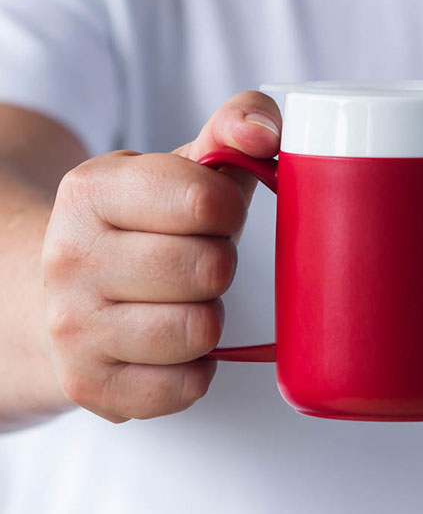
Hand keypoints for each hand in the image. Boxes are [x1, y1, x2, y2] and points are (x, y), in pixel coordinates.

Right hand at [41, 91, 280, 422]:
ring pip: (200, 331)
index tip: (211, 215)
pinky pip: (187, 387)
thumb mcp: (180, 166)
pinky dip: (196, 368)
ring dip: (209, 317)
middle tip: (196, 262)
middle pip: (209, 269)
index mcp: (91, 190)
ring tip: (182, 301)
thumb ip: (233, 127)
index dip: (228, 210)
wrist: (61, 294)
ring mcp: (72, 329)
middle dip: (219, 264)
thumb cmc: (145, 226)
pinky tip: (171, 346)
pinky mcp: (90, 387)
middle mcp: (69, 258)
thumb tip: (270, 133)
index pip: (204, 201)